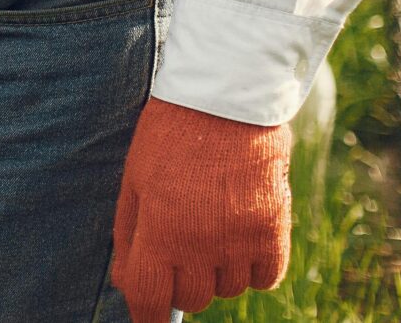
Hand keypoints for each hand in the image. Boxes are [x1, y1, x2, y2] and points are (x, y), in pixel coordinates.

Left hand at [109, 98, 293, 321]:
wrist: (225, 99)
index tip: (150, 317)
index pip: (149, 298)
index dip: (147, 315)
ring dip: (217, 272)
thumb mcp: (134, 179)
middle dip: (181, 282)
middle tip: (180, 248)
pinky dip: (253, 267)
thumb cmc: (170, 136)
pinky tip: (241, 237)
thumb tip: (125, 283)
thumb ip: (128, 235)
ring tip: (212, 227)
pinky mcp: (274, 232)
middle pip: (192, 299)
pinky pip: (265, 278)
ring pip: (228, 290)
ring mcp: (240, 241)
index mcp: (159, 231)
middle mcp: (200, 245)